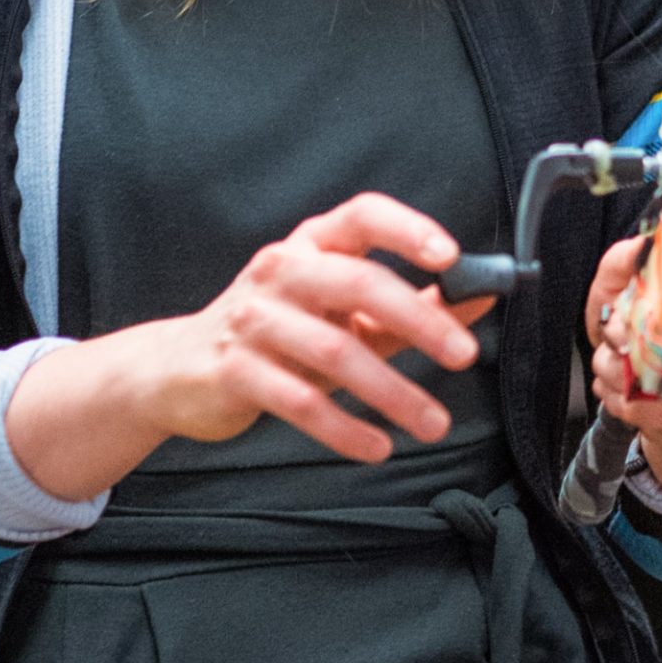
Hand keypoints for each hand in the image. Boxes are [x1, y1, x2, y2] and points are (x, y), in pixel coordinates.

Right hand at [8, 192, 493, 498]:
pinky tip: (377, 446)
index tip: (452, 257)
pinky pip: (298, 401)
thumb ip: (413, 303)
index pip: (363, 216)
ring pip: (334, 351)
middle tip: (465, 357)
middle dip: (419, 321)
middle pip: (358, 283)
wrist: (177, 370)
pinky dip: (344, 427)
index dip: (408, 229)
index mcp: (313, 243)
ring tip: (433, 423)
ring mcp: (252, 319)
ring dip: (392, 391)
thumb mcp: (345, 310)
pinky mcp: (232, 370)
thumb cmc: (281, 332)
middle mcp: (281, 270)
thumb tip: (484, 295)